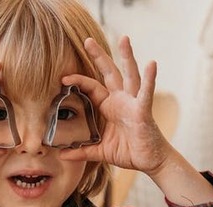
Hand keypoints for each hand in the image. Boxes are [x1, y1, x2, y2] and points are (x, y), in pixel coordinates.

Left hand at [60, 36, 171, 176]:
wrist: (149, 161)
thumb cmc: (128, 151)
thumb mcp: (100, 151)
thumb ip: (82, 151)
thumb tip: (61, 154)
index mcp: (109, 107)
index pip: (91, 88)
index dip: (78, 82)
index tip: (63, 79)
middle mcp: (121, 100)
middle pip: (109, 73)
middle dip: (99, 57)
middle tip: (87, 40)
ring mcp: (133, 103)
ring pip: (129, 75)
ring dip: (127, 57)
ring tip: (124, 39)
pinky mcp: (143, 111)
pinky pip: (146, 93)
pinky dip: (149, 79)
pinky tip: (151, 64)